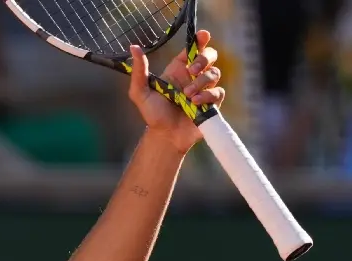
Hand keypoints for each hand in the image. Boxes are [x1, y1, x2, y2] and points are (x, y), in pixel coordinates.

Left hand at [128, 30, 224, 153]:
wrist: (165, 136)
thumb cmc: (153, 114)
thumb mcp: (140, 92)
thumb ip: (139, 70)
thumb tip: (133, 48)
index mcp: (178, 70)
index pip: (192, 49)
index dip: (200, 40)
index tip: (203, 35)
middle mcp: (193, 76)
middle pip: (210, 55)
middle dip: (204, 58)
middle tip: (192, 70)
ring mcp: (204, 89)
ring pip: (214, 73)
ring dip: (201, 82)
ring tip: (187, 95)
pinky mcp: (212, 103)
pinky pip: (218, 92)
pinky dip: (208, 95)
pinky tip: (195, 103)